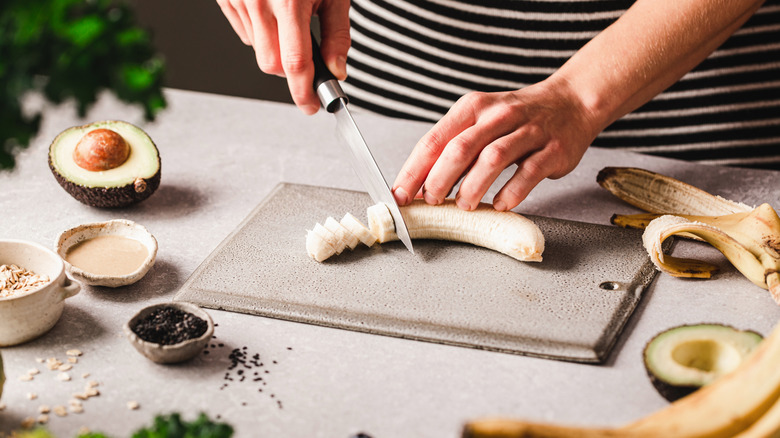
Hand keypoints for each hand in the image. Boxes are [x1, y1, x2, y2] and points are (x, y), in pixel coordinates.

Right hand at [215, 0, 350, 113]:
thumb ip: (337, 34)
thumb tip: (337, 70)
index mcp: (290, 2)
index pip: (295, 64)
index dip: (304, 92)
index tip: (311, 106)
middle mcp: (259, 1)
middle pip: (272, 64)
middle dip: (291, 70)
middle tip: (308, 59)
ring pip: (257, 50)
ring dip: (276, 49)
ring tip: (290, 20)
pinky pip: (243, 31)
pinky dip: (259, 32)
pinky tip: (271, 11)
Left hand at [391, 78, 598, 211]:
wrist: (572, 102)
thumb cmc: (517, 119)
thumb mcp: (481, 122)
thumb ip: (454, 149)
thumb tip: (420, 186)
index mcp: (473, 108)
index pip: (434, 140)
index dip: (414, 171)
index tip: (400, 195)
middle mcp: (498, 116)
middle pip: (460, 148)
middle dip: (439, 179)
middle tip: (432, 201)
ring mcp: (528, 131)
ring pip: (493, 158)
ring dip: (473, 187)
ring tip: (465, 205)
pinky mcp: (552, 149)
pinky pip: (528, 172)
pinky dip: (511, 192)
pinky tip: (500, 205)